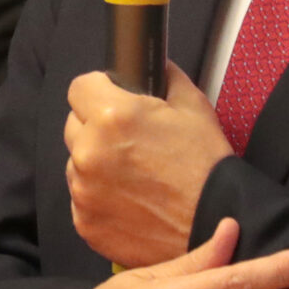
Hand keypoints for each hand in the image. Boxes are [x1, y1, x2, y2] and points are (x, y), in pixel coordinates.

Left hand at [66, 63, 234, 268]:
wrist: (215, 224)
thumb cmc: (206, 166)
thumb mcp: (194, 107)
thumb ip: (165, 78)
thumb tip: (154, 64)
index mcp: (111, 117)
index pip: (79, 87)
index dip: (98, 89)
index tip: (111, 97)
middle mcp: (89, 152)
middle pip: (73, 125)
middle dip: (95, 127)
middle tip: (129, 140)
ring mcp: (83, 191)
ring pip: (76, 164)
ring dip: (95, 164)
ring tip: (133, 175)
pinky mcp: (85, 222)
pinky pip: (82, 199)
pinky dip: (99, 197)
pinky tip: (130, 200)